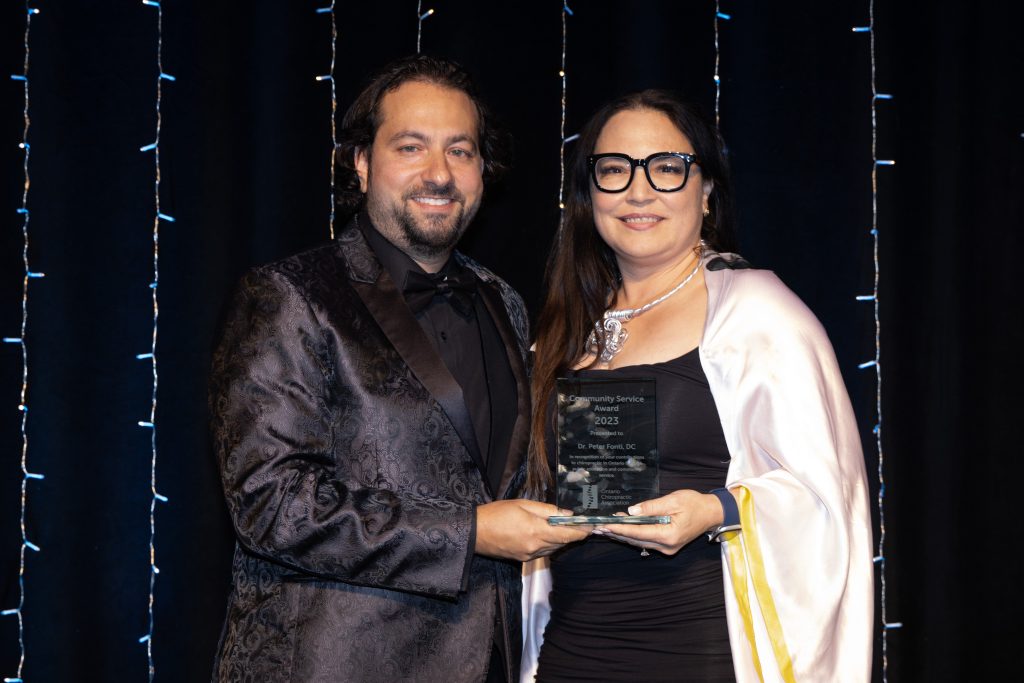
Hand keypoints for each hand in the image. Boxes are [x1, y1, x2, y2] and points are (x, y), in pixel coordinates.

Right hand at [475, 499, 590, 561]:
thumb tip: (567, 514)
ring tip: (566, 527)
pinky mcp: (524, 559)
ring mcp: (529, 555)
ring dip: (562, 539)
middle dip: (574, 534)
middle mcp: (535, 547)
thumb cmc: (497, 513)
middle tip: (583, 524)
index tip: (592, 526)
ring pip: (554, 548)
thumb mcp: (523, 504)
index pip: (567, 534)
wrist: (475, 533)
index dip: (582, 531)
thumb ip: (547, 510)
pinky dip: (550, 543)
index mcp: (536, 531)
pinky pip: (543, 551)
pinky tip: (548, 534)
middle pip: (563, 542)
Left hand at [594, 489, 724, 555]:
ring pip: (640, 542)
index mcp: (669, 535)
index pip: (639, 532)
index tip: (605, 525)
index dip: (620, 529)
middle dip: (617, 533)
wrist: (711, 513)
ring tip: (605, 528)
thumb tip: (632, 511)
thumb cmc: (694, 504)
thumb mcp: (673, 500)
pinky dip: (633, 535)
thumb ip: (651, 507)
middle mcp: (667, 546)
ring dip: (623, 535)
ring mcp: (667, 548)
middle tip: (598, 527)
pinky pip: (646, 541)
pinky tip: (622, 529)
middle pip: (636, 540)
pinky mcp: (667, 546)